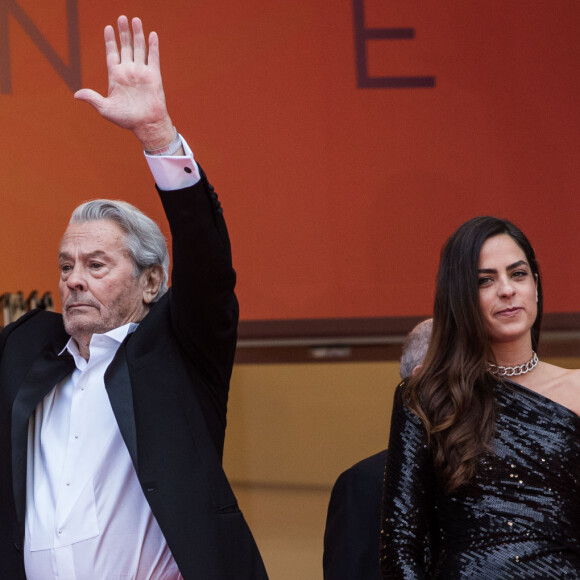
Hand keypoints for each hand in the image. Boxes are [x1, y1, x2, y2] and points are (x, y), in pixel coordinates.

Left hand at [74, 15, 174, 149]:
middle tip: (122, 18)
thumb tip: (76, 95)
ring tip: (135, 20)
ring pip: (139, 48)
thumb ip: (93, 98)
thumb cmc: (126, 119)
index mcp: (116, 76)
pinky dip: (153, 46)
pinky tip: (151, 35)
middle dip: (123, 32)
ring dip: (137, 34)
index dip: (110, 41)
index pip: (112, 53)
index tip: (108, 28)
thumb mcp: (105, 109)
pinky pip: (153, 57)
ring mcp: (141, 72)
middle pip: (125, 47)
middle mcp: (129, 71)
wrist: (146, 125)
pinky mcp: (154, 76)